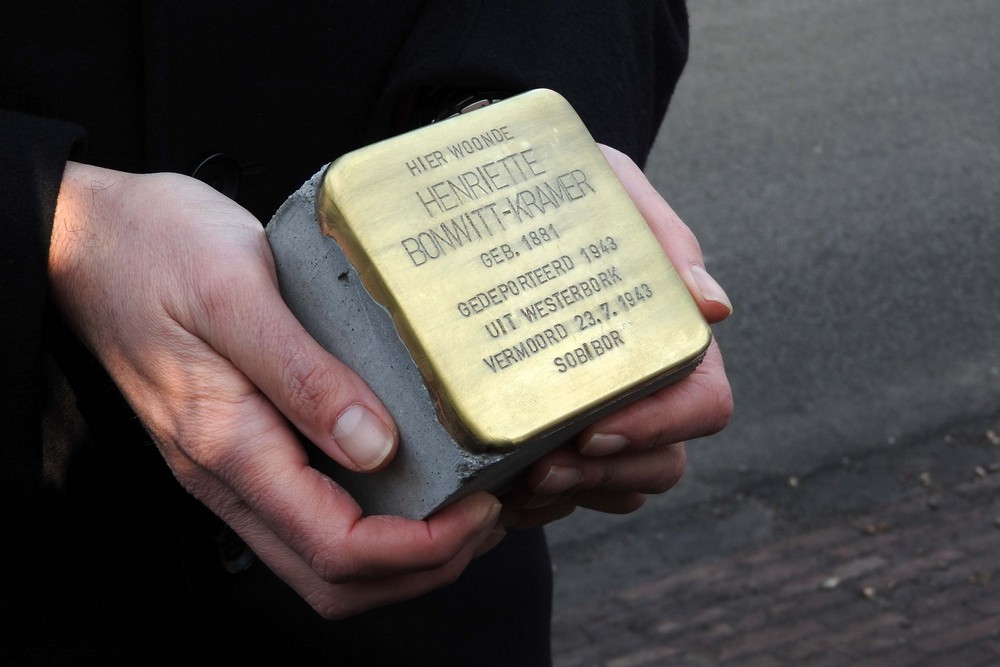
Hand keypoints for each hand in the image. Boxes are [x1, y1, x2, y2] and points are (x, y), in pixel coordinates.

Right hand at [49, 162, 503, 617]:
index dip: (417, 548)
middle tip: (482, 516)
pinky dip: (373, 520)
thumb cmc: (156, 250)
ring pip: (321, 558)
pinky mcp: (243, 445)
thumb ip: (303, 376)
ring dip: (400, 555)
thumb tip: (375, 448)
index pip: (334, 547)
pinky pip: (312, 514)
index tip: (475, 509)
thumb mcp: (235, 293)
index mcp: (228, 445)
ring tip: (460, 505)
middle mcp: (229, 474)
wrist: (94, 236)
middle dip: (420, 567)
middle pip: (332, 578)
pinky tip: (412, 478)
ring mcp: (234, 466)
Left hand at [501, 145, 733, 527]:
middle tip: (541, 468)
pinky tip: (501, 488)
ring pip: (622, 489)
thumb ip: (661, 236)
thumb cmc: (566, 191)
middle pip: (663, 463)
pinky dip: (546, 503)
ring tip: (514, 484)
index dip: (661, 427)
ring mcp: (608, 418)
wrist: (499, 197)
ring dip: (575, 496)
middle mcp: (649, 387)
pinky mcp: (562, 437)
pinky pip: (573, 497)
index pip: (701, 404)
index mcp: (673, 340)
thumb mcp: (611, 188)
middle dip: (607, 476)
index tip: (597, 430)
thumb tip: (716, 307)